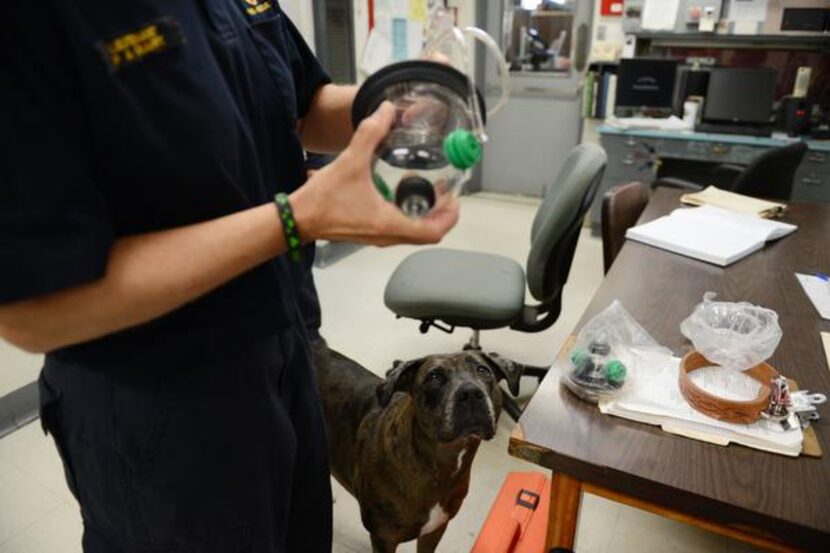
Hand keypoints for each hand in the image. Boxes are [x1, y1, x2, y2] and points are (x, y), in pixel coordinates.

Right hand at [290, 102, 459, 246]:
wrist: (297, 219)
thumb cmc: (322, 200)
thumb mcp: (350, 161)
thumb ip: (370, 133)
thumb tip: (386, 111)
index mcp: (389, 224)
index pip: (432, 231)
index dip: (449, 216)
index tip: (455, 198)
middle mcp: (387, 235)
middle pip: (428, 234)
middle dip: (442, 214)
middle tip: (446, 192)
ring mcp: (379, 237)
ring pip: (414, 232)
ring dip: (426, 215)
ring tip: (430, 191)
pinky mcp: (370, 233)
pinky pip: (400, 229)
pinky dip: (410, 215)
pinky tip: (402, 194)